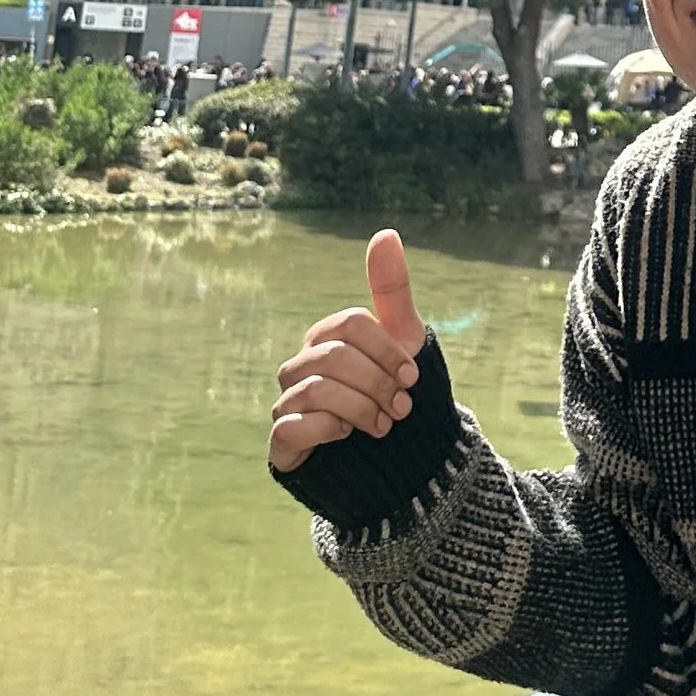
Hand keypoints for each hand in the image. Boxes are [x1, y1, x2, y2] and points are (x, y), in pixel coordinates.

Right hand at [268, 230, 426, 471]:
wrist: (400, 463)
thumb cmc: (397, 396)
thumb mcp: (404, 342)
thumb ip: (392, 289)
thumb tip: (386, 232)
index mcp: (327, 338)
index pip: (351, 324)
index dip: (386, 350)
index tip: (412, 377)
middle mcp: (300, 367)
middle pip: (334, 356)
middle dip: (377, 382)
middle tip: (403, 408)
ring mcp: (287, 403)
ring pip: (316, 388)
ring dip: (361, 408)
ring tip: (384, 426)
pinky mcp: (282, 443)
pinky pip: (291, 424)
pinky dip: (328, 430)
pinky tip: (347, 437)